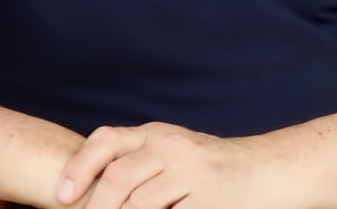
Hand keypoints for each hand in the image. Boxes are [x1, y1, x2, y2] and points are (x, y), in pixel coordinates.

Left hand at [56, 121, 293, 208]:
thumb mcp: (178, 152)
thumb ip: (143, 161)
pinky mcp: (212, 199)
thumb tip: (93, 185)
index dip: (80, 168)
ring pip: (140, 204)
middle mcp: (173, 147)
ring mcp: (193, 173)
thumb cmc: (219, 169)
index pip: (107, 141)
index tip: (62, 197)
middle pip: (118, 177)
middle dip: (97, 208)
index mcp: (158, 135)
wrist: (273, 170)